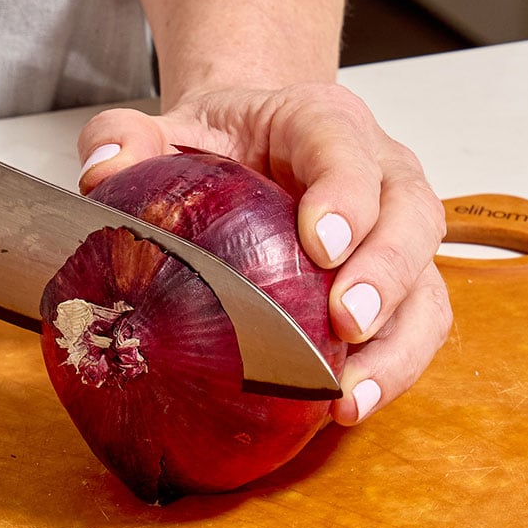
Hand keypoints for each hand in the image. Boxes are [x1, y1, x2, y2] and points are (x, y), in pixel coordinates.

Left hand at [77, 84, 452, 424]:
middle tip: (345, 322)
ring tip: (350, 392)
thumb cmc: (219, 144)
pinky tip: (347, 405)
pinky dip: (393, 368)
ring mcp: (397, 230)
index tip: (321, 245)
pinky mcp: (400, 283)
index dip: (345, 195)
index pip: (345, 147)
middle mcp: (380, 171)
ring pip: (427, 281)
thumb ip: (123, 137)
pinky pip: (417, 326)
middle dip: (386, 272)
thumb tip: (101, 172)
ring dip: (399, 341)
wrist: (253, 148)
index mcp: (320, 122)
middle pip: (410, 215)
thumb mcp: (165, 129)